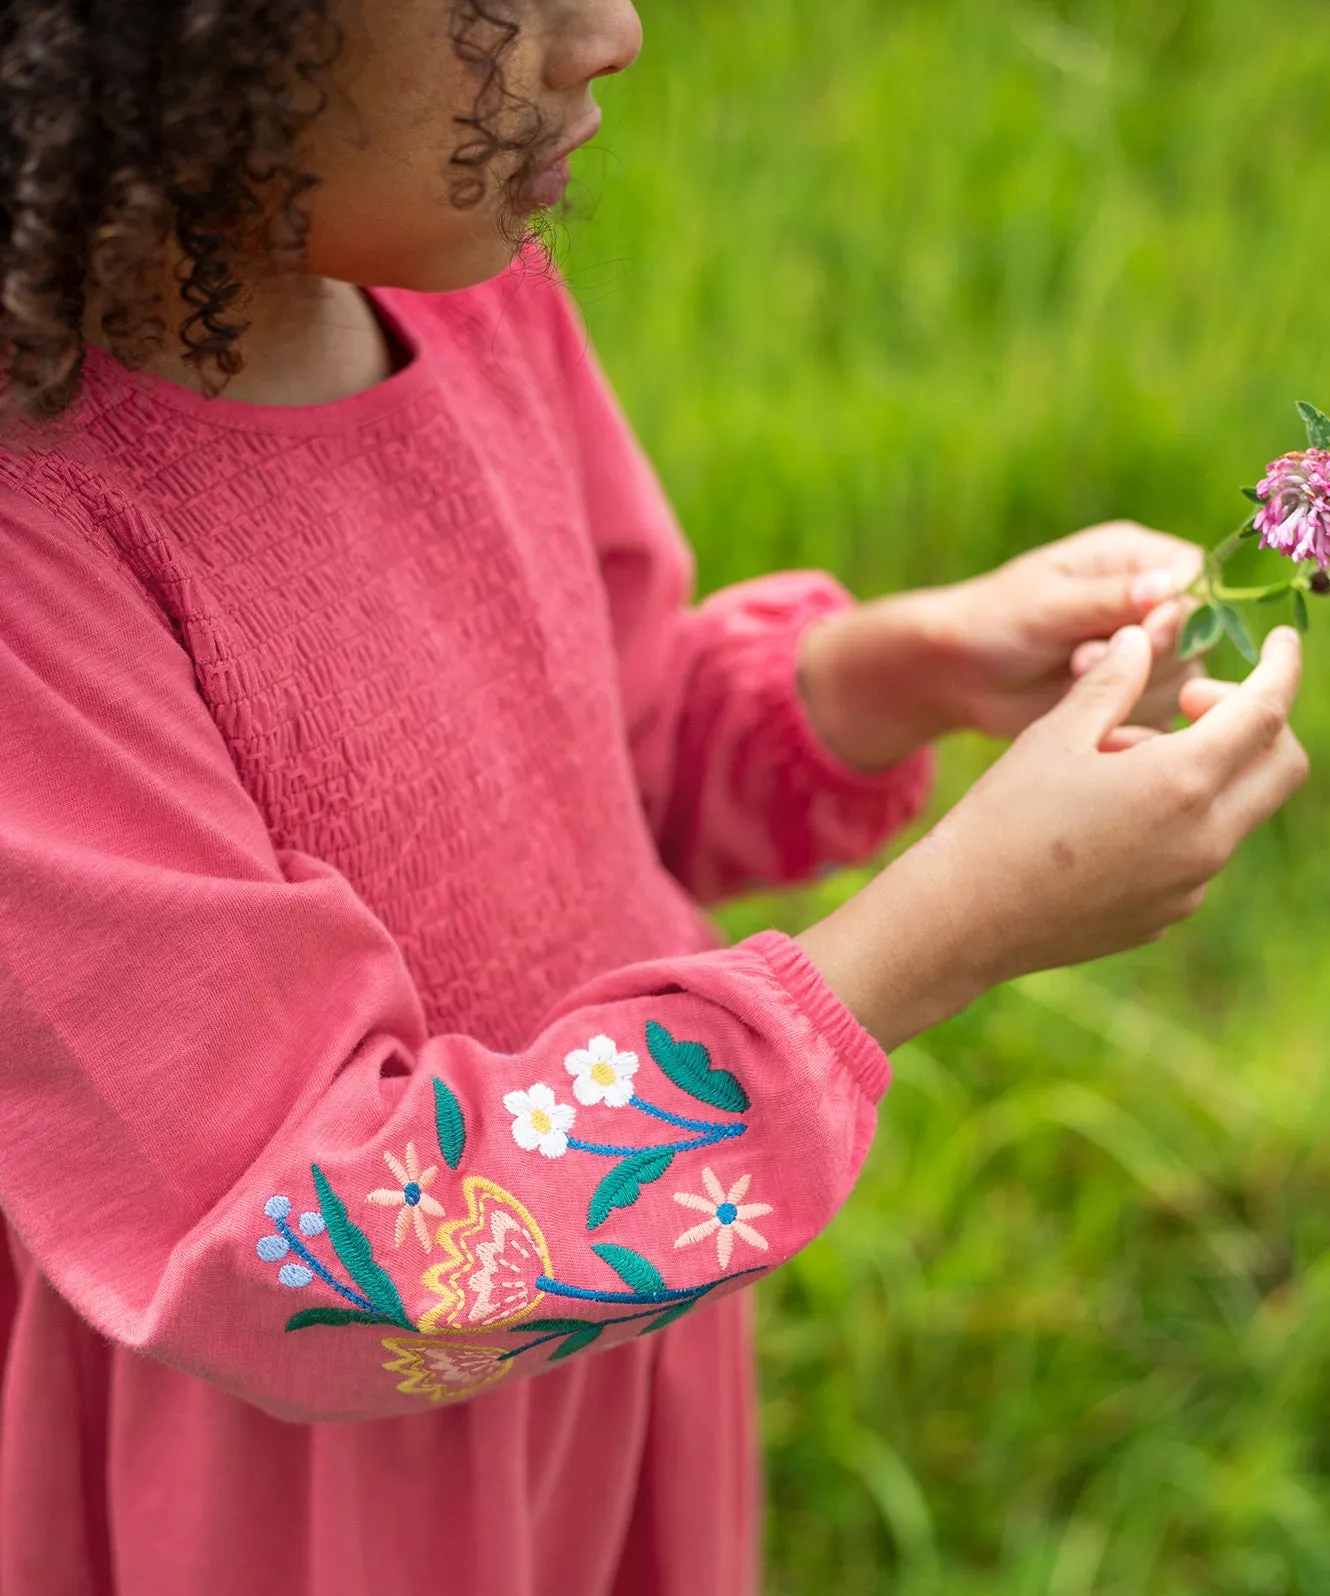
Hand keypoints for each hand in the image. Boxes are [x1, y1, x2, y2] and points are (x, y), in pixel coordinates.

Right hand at [797, 626, 1306, 1051]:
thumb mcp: (1055, 733)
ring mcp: (1190, 886)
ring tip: (1110, 764)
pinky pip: (1196, 854)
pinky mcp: (1166, 914)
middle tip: (1189, 703)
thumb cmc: (1002, 818)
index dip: (1280, 667)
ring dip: (1200, 771)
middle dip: (1257, 722)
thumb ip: (1113, 681)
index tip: (1279, 643)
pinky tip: (1103, 818)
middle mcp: (1204, 841)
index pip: (1266, 711)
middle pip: (1282, 767)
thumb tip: (1144, 640)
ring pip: (1234, 810)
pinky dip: (1175, 820)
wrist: (964, 918)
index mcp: (1182, 783)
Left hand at [798, 522, 1205, 768]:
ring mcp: (1146, 650)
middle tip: (1082, 660)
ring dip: (1133, 688)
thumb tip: (1168, 585)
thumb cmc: (994, 621)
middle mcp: (1150, 601)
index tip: (1142, 635)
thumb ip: (1107, 599)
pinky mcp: (1136, 693)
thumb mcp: (1046, 604)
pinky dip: (1128, 717)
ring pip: (1185, 677)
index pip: (1194, 577)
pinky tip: (1088, 713)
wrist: (960, 675)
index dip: (1180, 610)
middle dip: (1146, 654)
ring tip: (1072, 677)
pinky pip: (1163, 713)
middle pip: (1196, 632)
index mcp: (1133, 558)